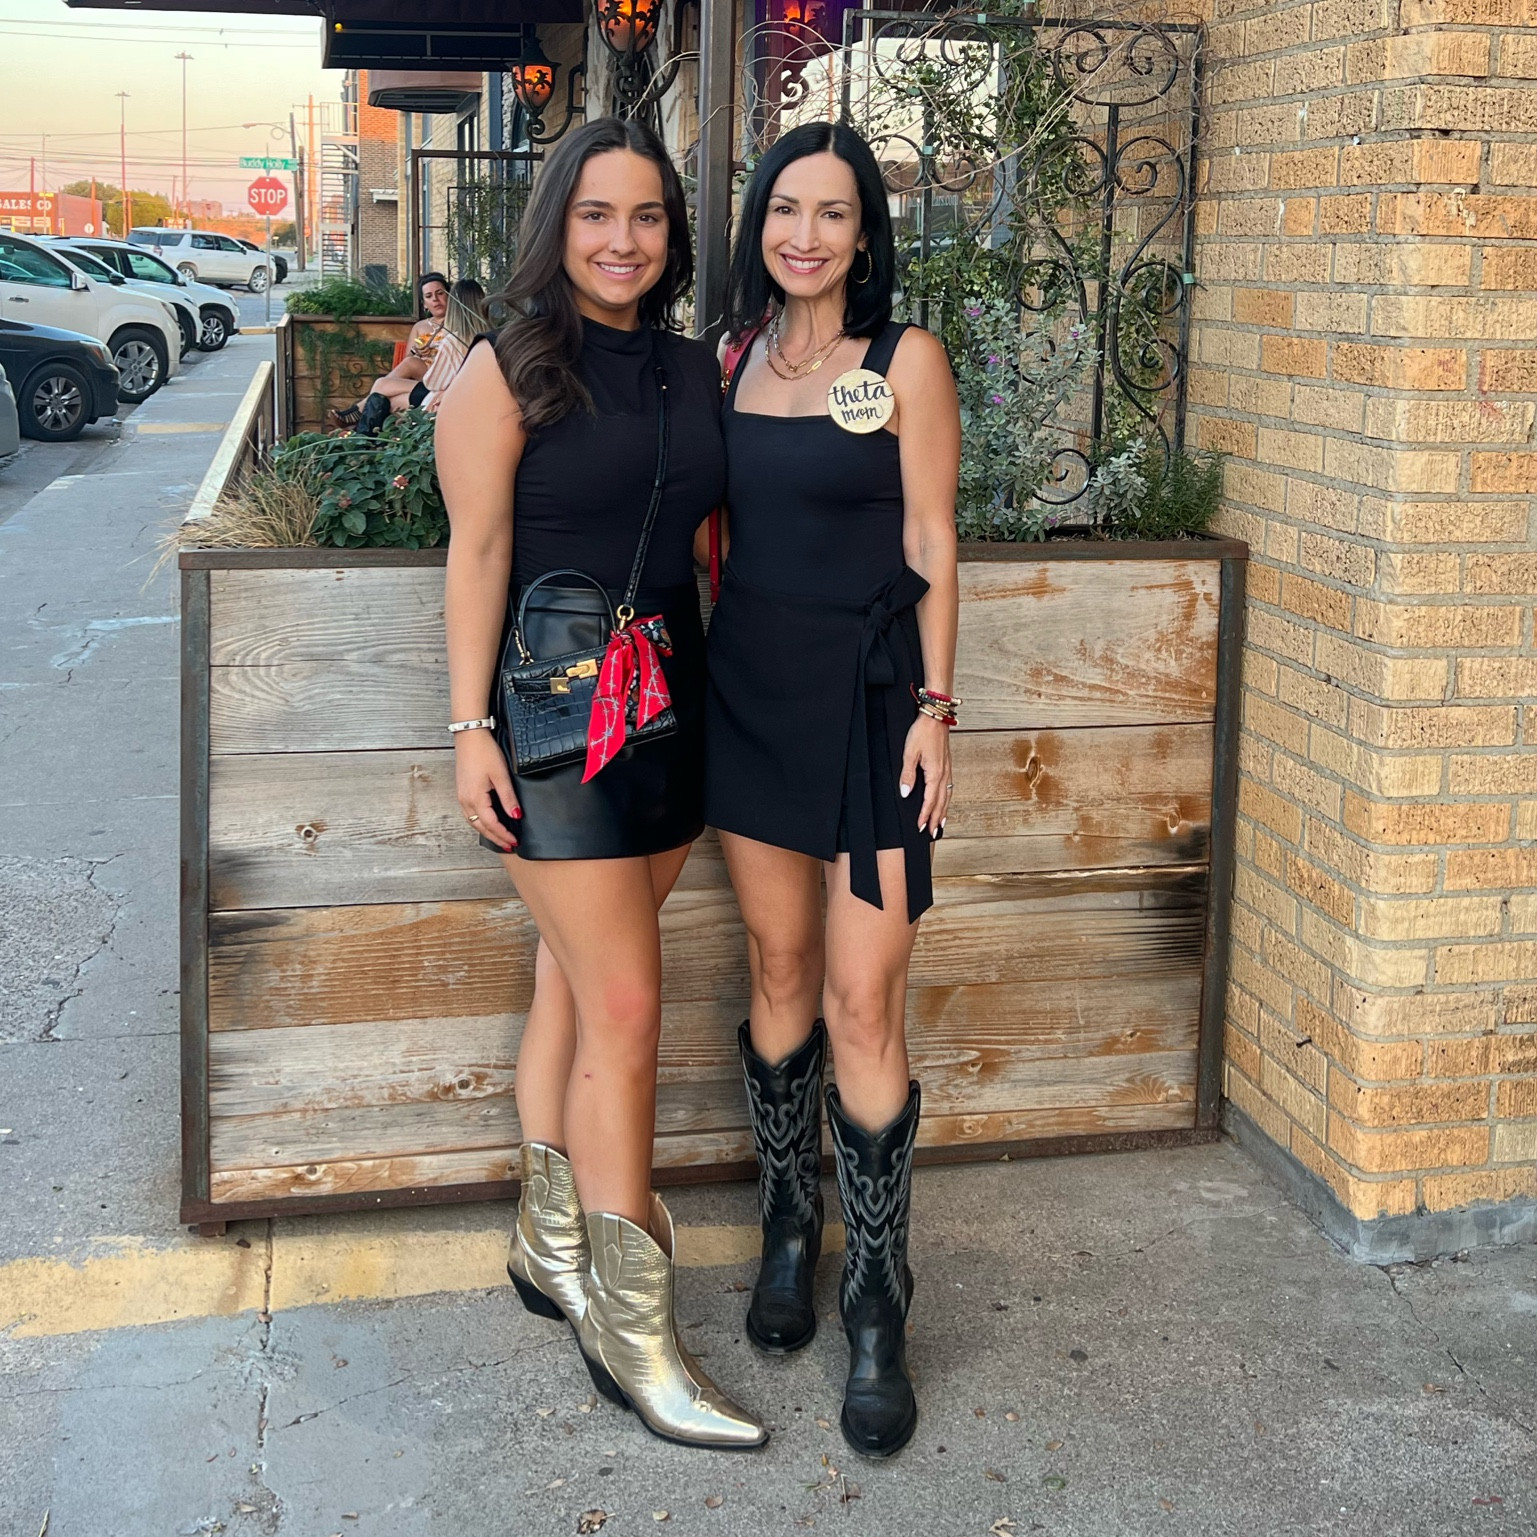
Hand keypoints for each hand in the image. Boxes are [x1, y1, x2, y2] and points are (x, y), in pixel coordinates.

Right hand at [454, 730, 519, 850]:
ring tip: (500, 837)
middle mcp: (465, 800)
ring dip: (487, 831)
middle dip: (495, 837)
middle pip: (481, 827)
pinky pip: (470, 813)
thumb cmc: (485, 752)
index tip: (514, 841)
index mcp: (475, 798)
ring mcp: (461, 796)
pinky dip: (480, 822)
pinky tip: (488, 822)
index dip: (503, 834)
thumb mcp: (501, 775)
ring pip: (474, 821)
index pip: (491, 824)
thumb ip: (508, 798)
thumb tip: (516, 815)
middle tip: (509, 845)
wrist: (470, 737)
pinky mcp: (462, 791)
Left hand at [900, 712, 952, 837]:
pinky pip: (949, 787)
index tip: (920, 827)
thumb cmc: (923, 732)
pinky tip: (945, 802)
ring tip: (940, 824)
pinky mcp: (947, 765)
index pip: (929, 801)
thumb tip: (905, 793)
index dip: (924, 815)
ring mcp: (947, 769)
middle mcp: (944, 774)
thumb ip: (907, 775)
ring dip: (943, 811)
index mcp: (935, 773)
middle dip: (936, 819)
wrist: (936, 717)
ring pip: (947, 796)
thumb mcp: (910, 753)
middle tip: (932, 833)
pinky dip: (947, 799)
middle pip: (941, 802)